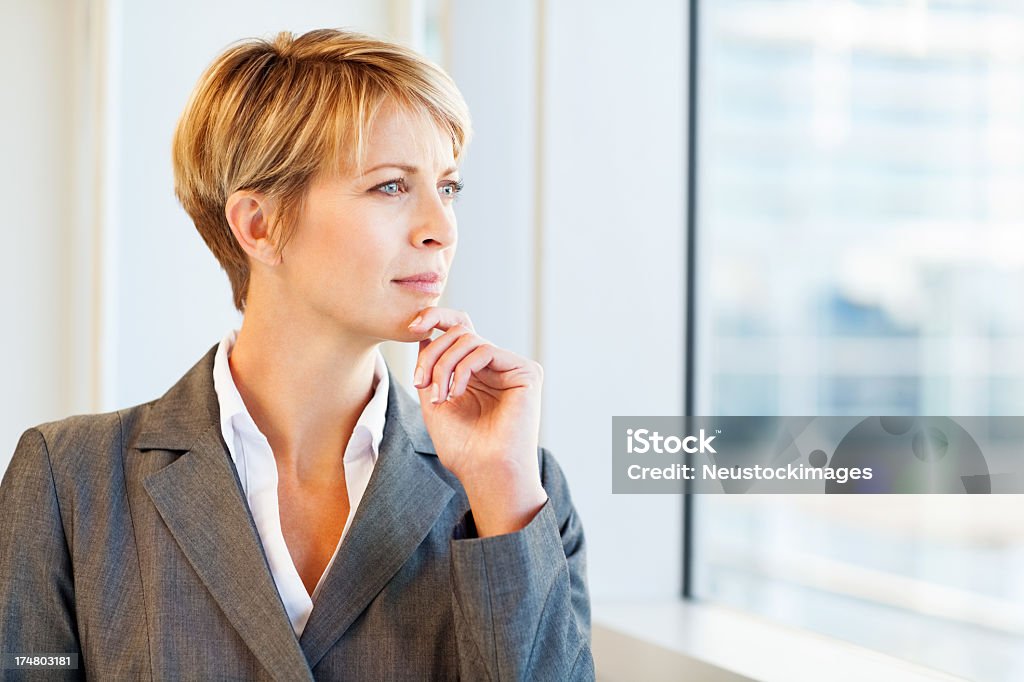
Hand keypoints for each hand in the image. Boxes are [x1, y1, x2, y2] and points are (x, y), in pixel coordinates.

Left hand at [408, 307, 547, 536]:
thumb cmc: (463, 448)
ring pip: (469, 339)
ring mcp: (513, 367)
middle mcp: (497, 366)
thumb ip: (431, 368)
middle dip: (433, 353)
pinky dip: (462, 369)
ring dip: (443, 364)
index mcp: (478, 372)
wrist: (485, 473)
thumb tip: (425, 335)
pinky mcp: (527, 372)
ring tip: (438, 396)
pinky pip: (486, 350)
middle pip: (460, 330)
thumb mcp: (434, 401)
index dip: (436, 318)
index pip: (460, 330)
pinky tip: (455, 394)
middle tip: (420, 381)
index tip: (411, 327)